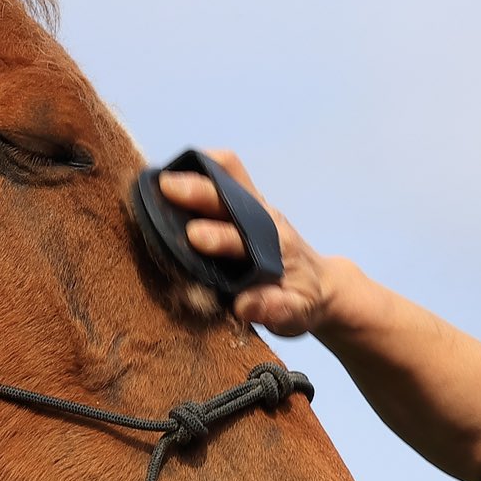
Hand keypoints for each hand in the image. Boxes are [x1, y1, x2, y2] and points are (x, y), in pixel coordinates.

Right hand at [154, 148, 340, 336]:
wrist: (319, 284)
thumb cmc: (303, 300)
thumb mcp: (298, 313)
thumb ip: (275, 309)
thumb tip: (243, 305)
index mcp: (276, 248)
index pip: (246, 239)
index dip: (220, 237)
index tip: (194, 237)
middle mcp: (264, 222)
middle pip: (233, 198)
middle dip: (200, 193)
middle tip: (167, 188)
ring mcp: (254, 209)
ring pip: (231, 177)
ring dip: (199, 173)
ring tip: (162, 174)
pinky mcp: (245, 204)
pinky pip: (228, 175)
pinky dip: (204, 167)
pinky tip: (177, 169)